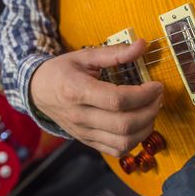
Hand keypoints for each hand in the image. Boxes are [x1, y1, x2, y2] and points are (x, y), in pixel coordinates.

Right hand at [30, 39, 162, 156]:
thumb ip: (114, 52)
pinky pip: (116, 150)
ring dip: (146, 128)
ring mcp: (83, 132)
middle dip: (150, 111)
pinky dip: (134, 141)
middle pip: (124, 124)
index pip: (117, 100)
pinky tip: (139, 125)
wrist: (37, 90)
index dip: (143, 95)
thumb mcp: (85, 56)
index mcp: (77, 90)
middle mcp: (79, 116)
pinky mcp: (87, 141)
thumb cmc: (61, 71)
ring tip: (151, 110)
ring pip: (123, 142)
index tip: (156, 86)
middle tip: (157, 97)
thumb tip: (142, 45)